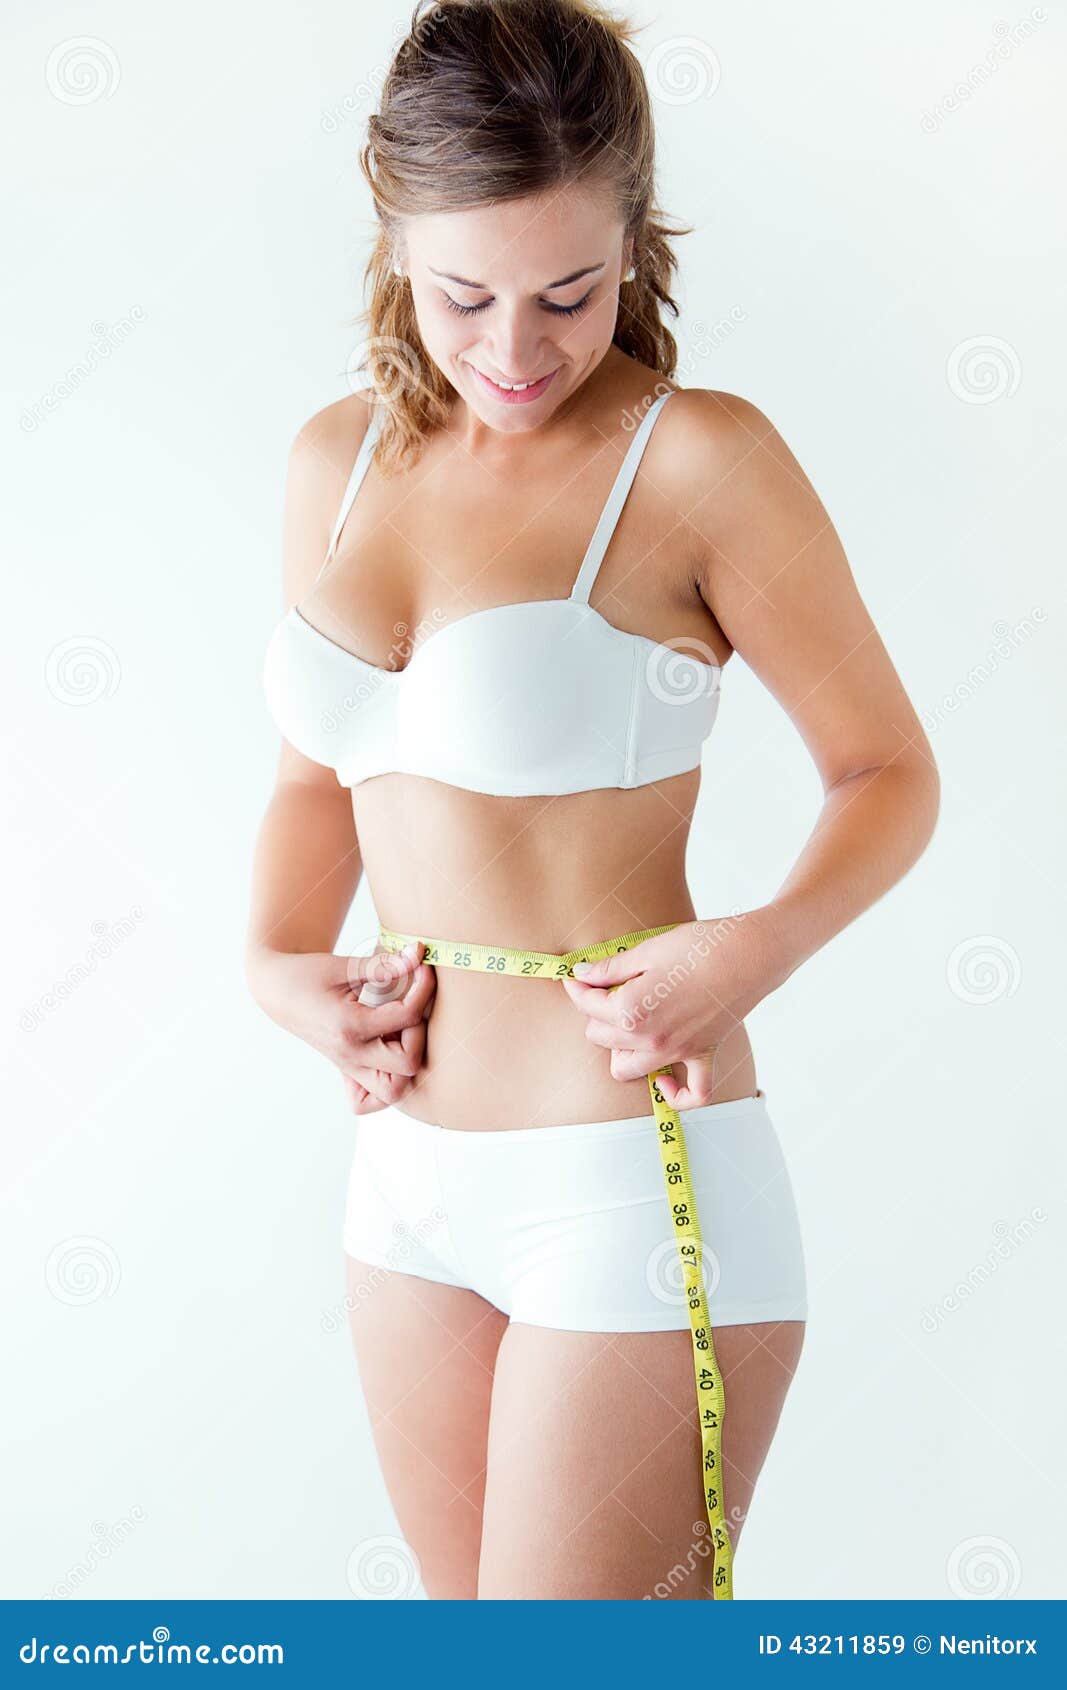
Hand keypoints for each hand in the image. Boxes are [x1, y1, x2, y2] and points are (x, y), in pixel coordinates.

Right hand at [249, 944, 435, 1114]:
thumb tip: (418, 954)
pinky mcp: (348, 1071)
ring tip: (401, 1031)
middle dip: (419, 1033)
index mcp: (349, 1026)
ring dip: (406, 1062)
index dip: (423, 990)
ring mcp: (348, 1067)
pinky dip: (386, 1085)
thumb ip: (384, 965)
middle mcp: (350, 1055)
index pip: (406, 1017)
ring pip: (393, 1092)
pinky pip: (371, 1099)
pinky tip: (387, 1052)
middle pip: (407, 1064)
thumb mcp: (345, 966)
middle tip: (410, 1008)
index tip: (422, 970)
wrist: (278, 991)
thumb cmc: (308, 974)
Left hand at [559, 913, 785, 1109]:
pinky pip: (692, 1094)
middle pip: (600, 1037)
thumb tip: (581, 974)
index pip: (587, 1006)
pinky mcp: (703, 1056)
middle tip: (609, 989)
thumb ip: (610, 969)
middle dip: (597, 1014)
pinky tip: (665, 1079)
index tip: (576, 975)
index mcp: (630, 1011)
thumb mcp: (647, 950)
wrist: (750, 953)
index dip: (578, 987)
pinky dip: (676, 1094)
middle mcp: (651, 1040)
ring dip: (620, 1050)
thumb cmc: (699, 946)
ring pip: (627, 1069)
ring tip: (628, 1024)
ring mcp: (677, 1053)